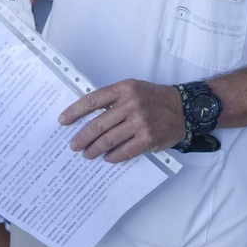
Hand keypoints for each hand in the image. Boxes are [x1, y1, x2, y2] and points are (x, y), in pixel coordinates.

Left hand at [60, 79, 185, 162]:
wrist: (183, 109)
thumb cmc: (155, 98)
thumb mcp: (134, 89)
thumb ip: (114, 99)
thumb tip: (88, 116)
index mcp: (124, 89)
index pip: (92, 100)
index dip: (75, 111)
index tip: (63, 121)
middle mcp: (131, 104)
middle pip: (98, 124)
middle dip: (82, 137)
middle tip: (73, 145)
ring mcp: (140, 123)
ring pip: (108, 140)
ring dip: (93, 149)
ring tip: (86, 154)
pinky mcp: (147, 139)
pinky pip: (124, 152)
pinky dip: (112, 156)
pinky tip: (107, 158)